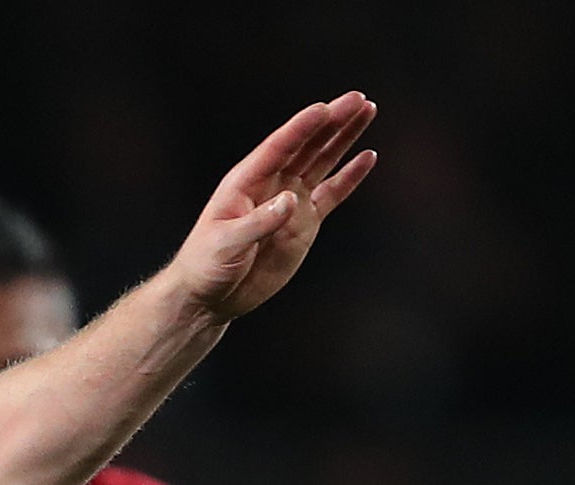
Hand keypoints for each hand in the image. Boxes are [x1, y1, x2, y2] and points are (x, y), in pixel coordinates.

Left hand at [171, 94, 381, 324]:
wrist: (211, 296)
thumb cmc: (206, 265)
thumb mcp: (226, 244)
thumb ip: (258, 223)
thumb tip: (290, 200)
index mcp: (247, 181)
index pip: (279, 147)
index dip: (302, 127)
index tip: (325, 109)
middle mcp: (272, 184)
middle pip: (307, 145)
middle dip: (333, 122)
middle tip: (357, 99)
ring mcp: (290, 202)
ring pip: (323, 161)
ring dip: (344, 137)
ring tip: (366, 111)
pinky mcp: (304, 222)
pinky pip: (332, 194)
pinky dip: (350, 177)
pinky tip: (367, 157)